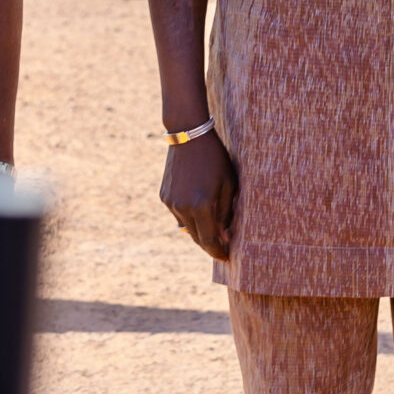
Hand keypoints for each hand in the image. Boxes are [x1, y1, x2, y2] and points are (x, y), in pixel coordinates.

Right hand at [160, 132, 238, 260]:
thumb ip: (226, 212)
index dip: (218, 252)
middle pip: (197, 238)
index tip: (227, 258)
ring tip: (214, 228)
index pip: (209, 240)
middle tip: (223, 247)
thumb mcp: (229, 183)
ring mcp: (170, 203)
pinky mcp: (164, 197)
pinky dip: (190, 217)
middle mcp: (182, 208)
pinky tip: (200, 209)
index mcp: (201, 205)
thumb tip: (225, 236)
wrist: (188, 135)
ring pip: (187, 227)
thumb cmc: (215, 158)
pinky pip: (179, 214)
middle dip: (210, 244)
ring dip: (200, 230)